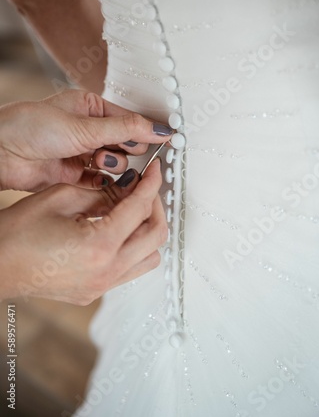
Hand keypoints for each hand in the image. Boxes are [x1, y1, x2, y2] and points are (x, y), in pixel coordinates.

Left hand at [0, 90, 172, 190]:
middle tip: (118, 150)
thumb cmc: (31, 127)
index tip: (167, 140)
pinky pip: (100, 182)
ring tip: (97, 161)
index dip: (146, 131)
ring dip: (111, 165)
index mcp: (91, 108)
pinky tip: (99, 178)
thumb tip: (158, 128)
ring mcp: (82, 153)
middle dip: (124, 150)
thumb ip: (125, 129)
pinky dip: (104, 183)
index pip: (129, 120)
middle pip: (125, 144)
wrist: (1, 154)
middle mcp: (87, 130)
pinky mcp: (74, 174)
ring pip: (114, 164)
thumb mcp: (85, 126)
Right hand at [0, 159, 165, 303]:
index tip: (155, 172)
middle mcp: (106, 272)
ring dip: (148, 230)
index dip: (151, 184)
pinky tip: (120, 230)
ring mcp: (102, 286)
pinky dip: (134, 247)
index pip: (140, 208)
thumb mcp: (62, 197)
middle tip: (146, 188)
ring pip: (149, 257)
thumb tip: (129, 186)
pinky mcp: (95, 292)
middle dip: (156, 206)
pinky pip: (130, 269)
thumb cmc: (16, 234)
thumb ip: (103, 192)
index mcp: (99, 246)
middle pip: (156, 235)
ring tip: (134, 209)